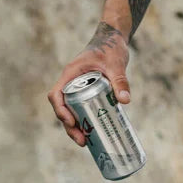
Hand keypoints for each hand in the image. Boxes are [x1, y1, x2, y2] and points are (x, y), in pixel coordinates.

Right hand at [47, 22, 130, 146]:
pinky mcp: (88, 92)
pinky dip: (86, 121)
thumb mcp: (116, 64)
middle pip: (63, 108)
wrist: (113, 40)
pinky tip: (95, 133)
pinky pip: (82, 109)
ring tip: (86, 143)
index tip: (71, 123)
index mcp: (71, 74)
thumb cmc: (111, 48)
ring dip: (76, 127)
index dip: (60, 110)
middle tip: (82, 141)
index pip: (56, 95)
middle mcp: (71, 83)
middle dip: (69, 126)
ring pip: (72, 111)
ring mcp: (78, 88)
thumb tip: (125, 101)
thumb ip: (120, 80)